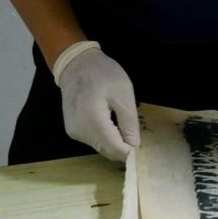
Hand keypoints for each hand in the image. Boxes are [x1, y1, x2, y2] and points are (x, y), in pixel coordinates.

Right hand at [53, 43, 138, 161]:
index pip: (114, 149)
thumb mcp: (123, 94)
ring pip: (100, 147)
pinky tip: (112, 124)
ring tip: (126, 127)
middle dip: (124, 149)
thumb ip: (129, 122)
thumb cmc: (103, 74)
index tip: (145, 152)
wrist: (76, 64)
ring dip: (115, 142)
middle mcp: (80, 131)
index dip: (130, 154)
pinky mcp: (72, 130)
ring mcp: (74, 132)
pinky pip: (93, 140)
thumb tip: (135, 146)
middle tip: (139, 138)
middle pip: (107, 151)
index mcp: (93, 121)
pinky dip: (106, 137)